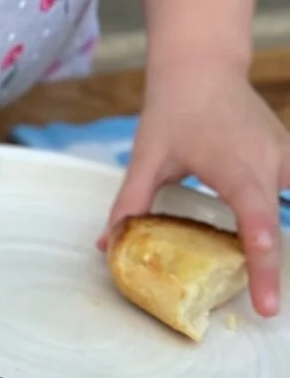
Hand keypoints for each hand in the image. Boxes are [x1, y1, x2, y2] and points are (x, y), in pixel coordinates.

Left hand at [100, 67, 288, 315]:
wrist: (204, 68)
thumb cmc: (174, 111)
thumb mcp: (147, 157)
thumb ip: (130, 203)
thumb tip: (106, 245)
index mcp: (235, 165)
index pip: (255, 218)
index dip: (262, 259)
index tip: (266, 297)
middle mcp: (268, 162)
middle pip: (277, 224)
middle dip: (273, 268)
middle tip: (268, 310)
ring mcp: (284, 157)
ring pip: (289, 209)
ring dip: (276, 241)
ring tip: (265, 281)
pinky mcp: (288, 156)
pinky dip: (280, 217)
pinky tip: (269, 240)